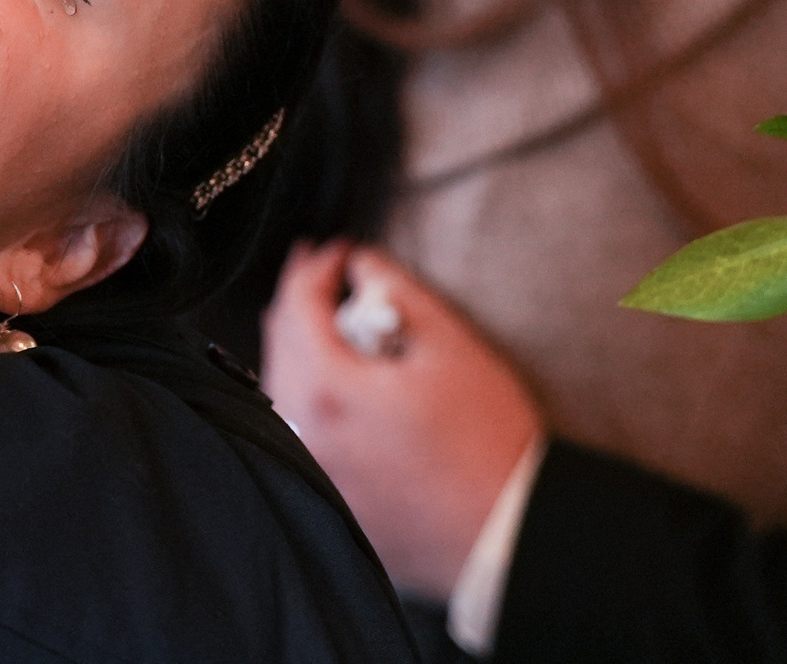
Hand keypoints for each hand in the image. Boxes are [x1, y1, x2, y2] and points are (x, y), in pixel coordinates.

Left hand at [262, 241, 543, 598]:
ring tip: (335, 323)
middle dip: (301, 300)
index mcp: (327, 389)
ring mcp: (311, 466)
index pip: (295, 304)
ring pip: (282, 385)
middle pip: (278, 342)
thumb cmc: (489, 442)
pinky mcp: (326, 494)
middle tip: (329, 275)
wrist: (509, 535)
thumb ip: (398, 294)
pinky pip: (298, 426)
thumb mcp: (452, 349)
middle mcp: (303, 430)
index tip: (339, 251)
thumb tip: (362, 264)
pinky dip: (309, 392)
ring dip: (300, 346)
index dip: (316, 267)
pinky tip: (339, 383)